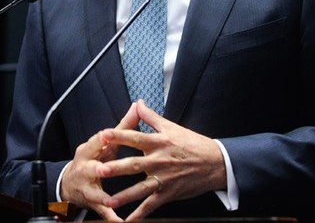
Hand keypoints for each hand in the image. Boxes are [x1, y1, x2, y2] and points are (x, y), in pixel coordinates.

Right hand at [60, 102, 139, 220]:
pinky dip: (110, 217)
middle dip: (98, 169)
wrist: (70, 183)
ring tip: (112, 202)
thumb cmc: (93, 159)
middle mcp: (85, 169)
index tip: (105, 134)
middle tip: (103, 170)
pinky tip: (120, 221)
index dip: (100, 138)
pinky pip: (102, 211)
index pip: (95, 142)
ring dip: (103, 198)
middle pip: (91, 168)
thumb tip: (138, 105)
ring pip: (95, 193)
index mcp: (89, 151)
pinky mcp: (92, 203)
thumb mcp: (104, 143)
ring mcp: (87, 187)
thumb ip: (123, 126)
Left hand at [96, 100, 226, 220]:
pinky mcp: (169, 193)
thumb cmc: (192, 143)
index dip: (119, 136)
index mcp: (159, 142)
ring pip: (141, 189)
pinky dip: (140, 214)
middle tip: (99, 170)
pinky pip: (152, 205)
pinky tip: (128, 220)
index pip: (135, 138)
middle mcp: (159, 161)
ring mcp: (164, 179)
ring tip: (109, 201)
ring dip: (124, 196)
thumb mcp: (171, 127)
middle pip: (134, 164)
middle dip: (116, 168)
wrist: (215, 163)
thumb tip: (138, 103)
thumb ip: (151, 116)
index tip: (103, 135)